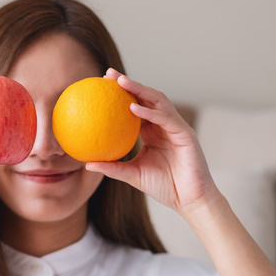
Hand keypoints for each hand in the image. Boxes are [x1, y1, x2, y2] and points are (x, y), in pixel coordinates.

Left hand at [86, 68, 218, 215]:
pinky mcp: (186, 134)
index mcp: (152, 131)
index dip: (121, 94)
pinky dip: (151, 112)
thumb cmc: (164, 187)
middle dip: (129, 83)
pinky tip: (133, 107)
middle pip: (146, 97)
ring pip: (158, 101)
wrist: (188, 200)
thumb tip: (86, 163)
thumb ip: (113, 167)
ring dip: (140, 89)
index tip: (101, 85)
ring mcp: (176, 127)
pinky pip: (167, 119)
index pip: (136, 106)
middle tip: (108, 75)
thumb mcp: (132, 175)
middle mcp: (164, 125)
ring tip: (120, 82)